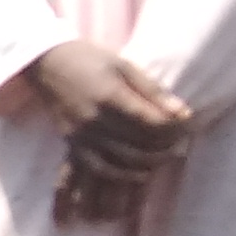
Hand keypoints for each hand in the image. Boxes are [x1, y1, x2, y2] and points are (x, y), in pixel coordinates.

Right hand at [23, 41, 191, 218]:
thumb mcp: (125, 66)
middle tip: (181, 142)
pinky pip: (99, 170)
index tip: (188, 124)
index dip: (175, 128)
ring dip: (148, 164)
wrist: (48, 64)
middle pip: (139, 146)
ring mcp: (81, 136)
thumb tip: (184, 113)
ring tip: (164, 157)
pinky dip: (122, 176)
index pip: (151, 124)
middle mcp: (94, 121)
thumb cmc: (91, 60)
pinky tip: (139, 173)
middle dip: (166, 148)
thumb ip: (154, 91)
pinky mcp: (72, 146)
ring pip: (122, 163)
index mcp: (110, 97)